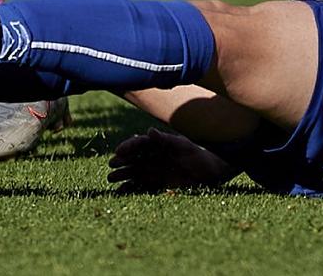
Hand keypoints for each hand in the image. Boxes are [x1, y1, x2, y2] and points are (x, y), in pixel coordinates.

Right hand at [108, 129, 238, 191]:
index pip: (139, 143)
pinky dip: (130, 188)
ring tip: (110, 179)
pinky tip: (121, 192)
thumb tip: (149, 131)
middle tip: (111, 166)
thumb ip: (166, 139)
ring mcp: (155, 170)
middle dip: (121, 161)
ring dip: (122, 175)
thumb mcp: (183, 146)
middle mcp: (154, 156)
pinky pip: (140, 185)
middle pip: (133, 158)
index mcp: (159, 143)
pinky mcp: (157, 183)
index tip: (118, 151)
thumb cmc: (199, 156)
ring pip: (134, 171)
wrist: (212, 174)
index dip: (128, 146)